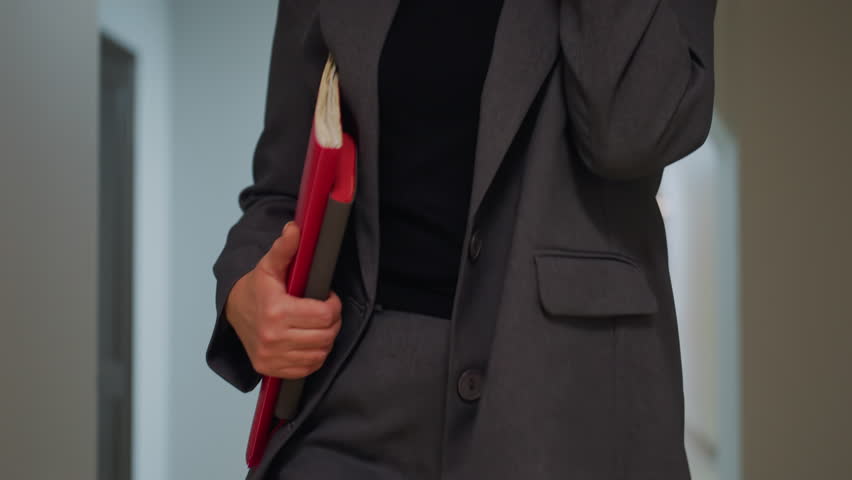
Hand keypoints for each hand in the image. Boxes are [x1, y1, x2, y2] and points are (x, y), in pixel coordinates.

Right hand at [225, 222, 341, 378]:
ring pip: (321, 352)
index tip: (327, 298)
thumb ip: (285, 248)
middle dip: (332, 321)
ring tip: (317, 325)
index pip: (325, 314)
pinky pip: (309, 368)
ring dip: (326, 339)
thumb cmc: (257, 288)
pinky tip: (309, 341)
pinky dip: (315, 356)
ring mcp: (271, 356)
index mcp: (276, 311)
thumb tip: (295, 228)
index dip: (333, 304)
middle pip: (326, 334)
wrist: (232, 312)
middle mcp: (273, 337)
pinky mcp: (270, 369)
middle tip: (325, 312)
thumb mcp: (269, 265)